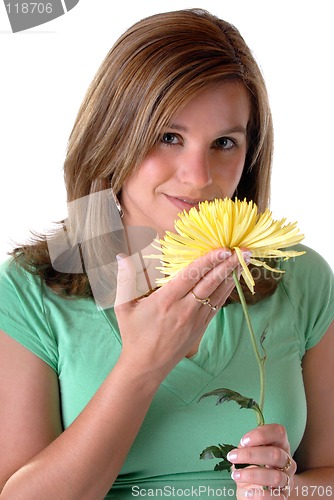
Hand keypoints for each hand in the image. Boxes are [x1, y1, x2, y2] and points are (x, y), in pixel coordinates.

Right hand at [114, 248, 245, 380]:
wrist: (146, 366)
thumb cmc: (133, 334)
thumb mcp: (123, 306)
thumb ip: (125, 279)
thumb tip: (121, 256)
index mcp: (166, 300)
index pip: (191, 275)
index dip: (208, 261)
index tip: (222, 249)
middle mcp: (184, 308)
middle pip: (210, 282)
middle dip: (227, 265)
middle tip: (241, 250)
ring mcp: (196, 319)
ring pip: (217, 293)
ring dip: (231, 276)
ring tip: (243, 261)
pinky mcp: (201, 327)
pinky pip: (217, 305)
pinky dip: (226, 291)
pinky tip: (233, 280)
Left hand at [228, 424, 296, 497]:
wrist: (260, 490)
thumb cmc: (253, 466)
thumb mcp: (250, 454)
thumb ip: (247, 448)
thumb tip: (238, 451)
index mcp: (280, 445)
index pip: (279, 432)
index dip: (261, 434)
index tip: (243, 441)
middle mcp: (287, 462)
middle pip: (276, 454)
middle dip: (251, 455)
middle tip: (232, 457)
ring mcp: (287, 480)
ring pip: (275, 476)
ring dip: (252, 475)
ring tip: (235, 475)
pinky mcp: (283, 497)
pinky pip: (276, 497)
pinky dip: (260, 495)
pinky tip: (247, 493)